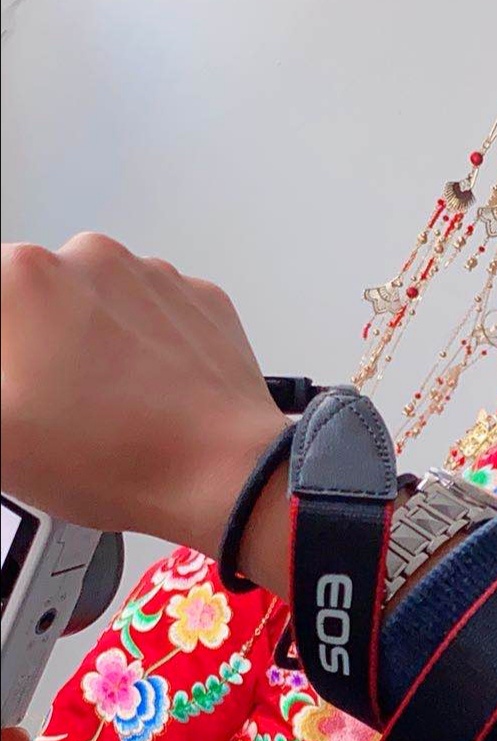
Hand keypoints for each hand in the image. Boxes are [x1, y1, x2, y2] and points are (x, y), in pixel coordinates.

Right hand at [1, 234, 288, 554]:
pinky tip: (149, 393)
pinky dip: (148, 346)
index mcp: (24, 278)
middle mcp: (92, 259)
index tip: (18, 381)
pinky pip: (156, 315)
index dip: (6, 352)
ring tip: (106, 404)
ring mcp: (156, 277)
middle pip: (35, 296)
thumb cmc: (117, 459)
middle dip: (33, 342)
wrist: (225, 474)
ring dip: (92, 341)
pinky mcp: (202, 301)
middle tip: (51, 401)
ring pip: (99, 302)